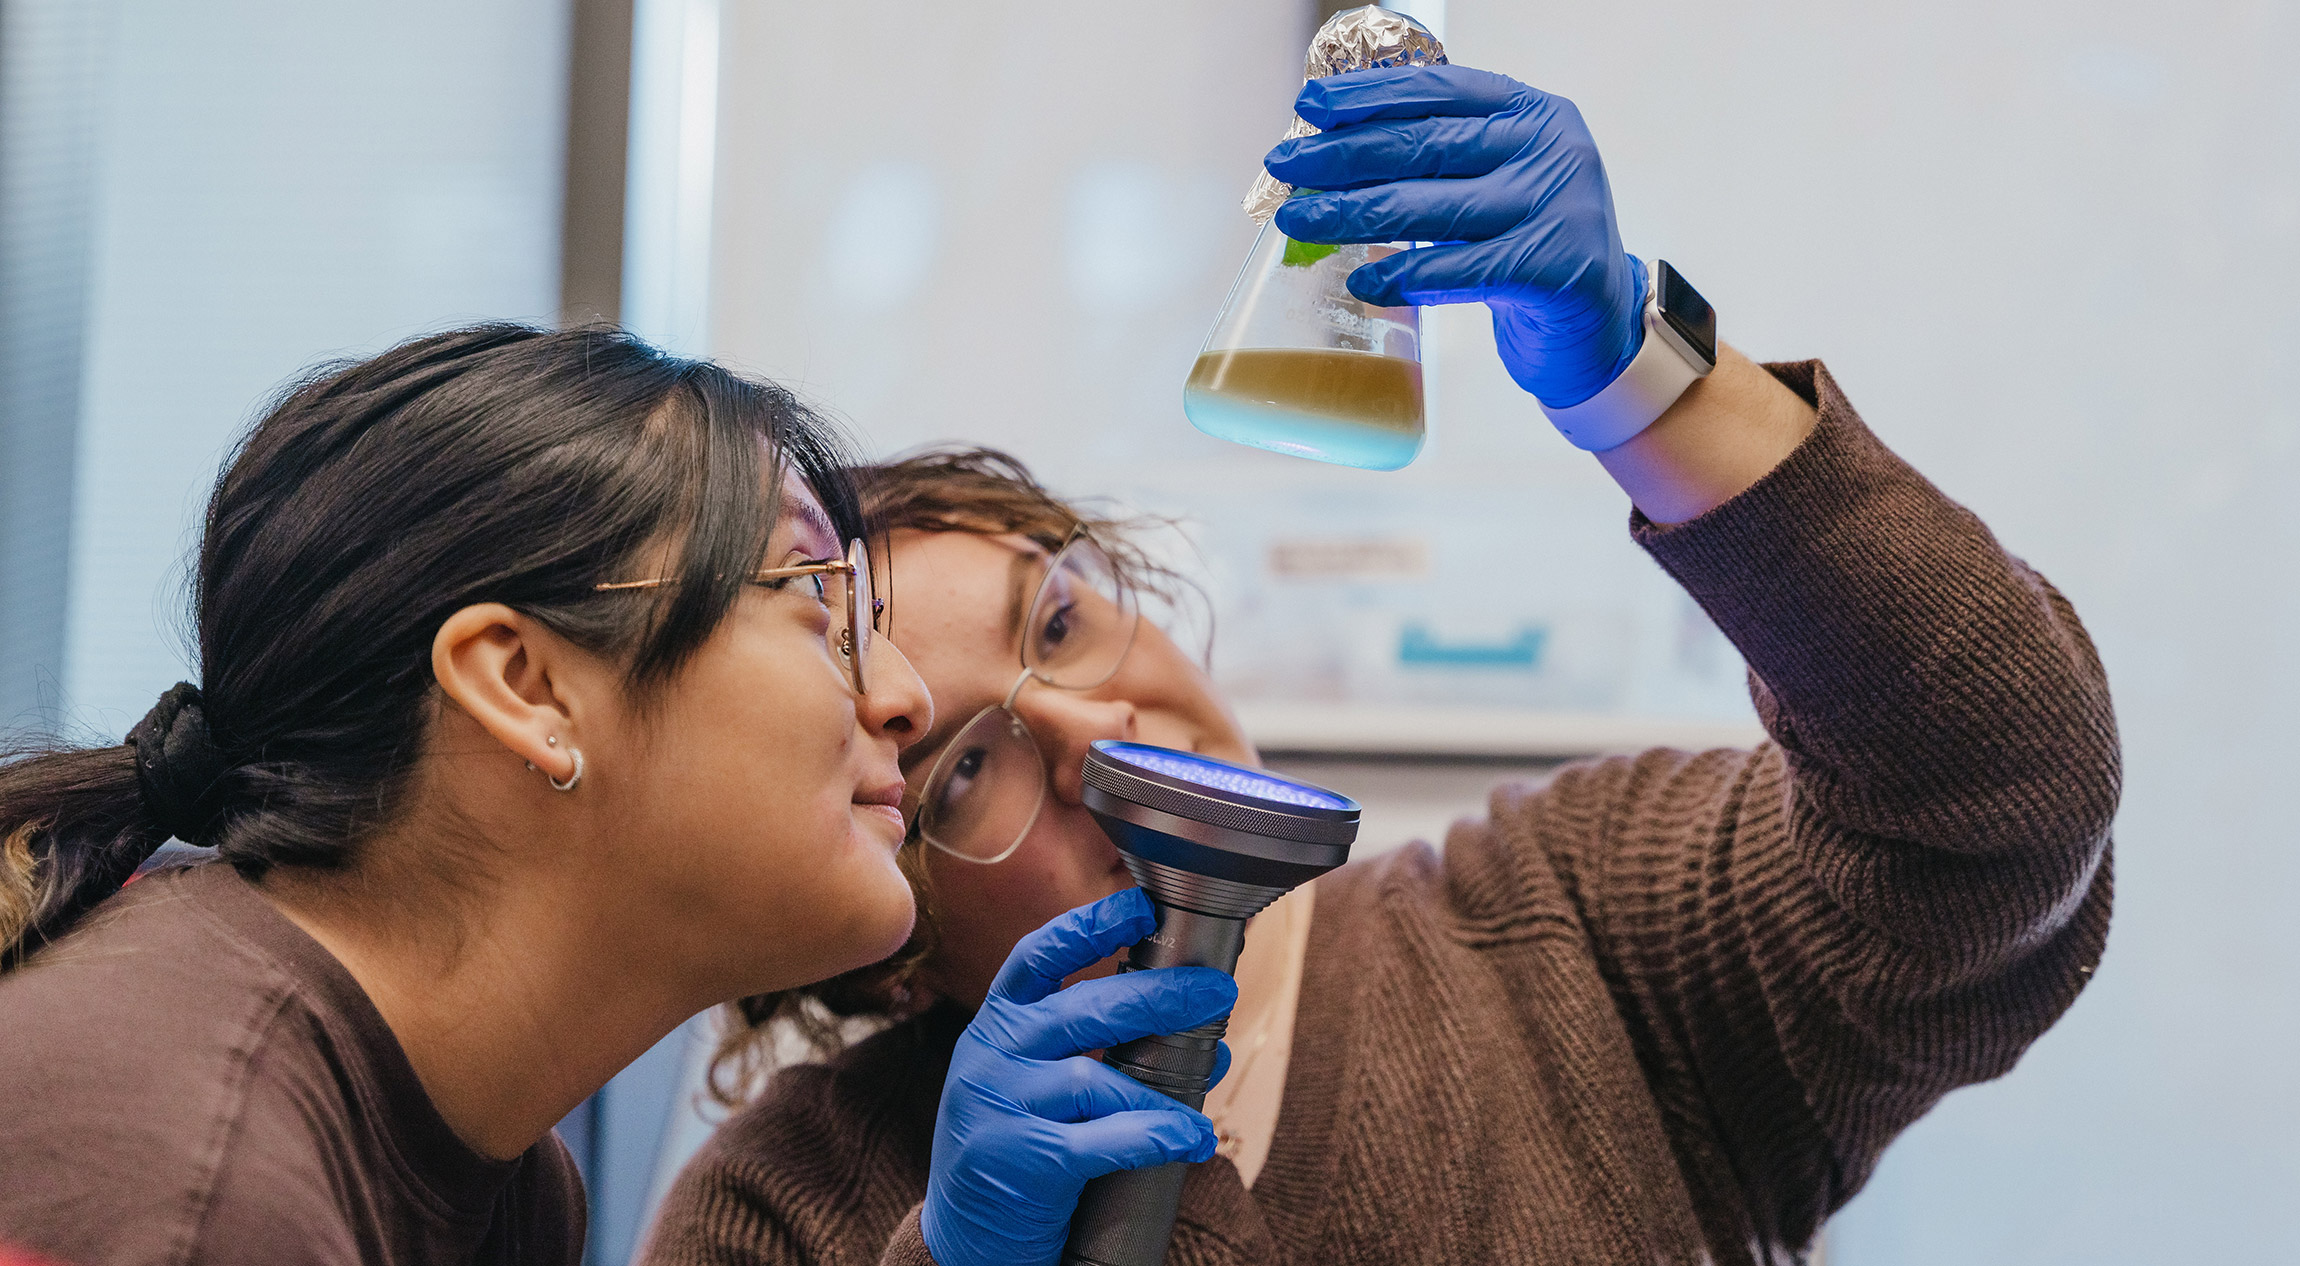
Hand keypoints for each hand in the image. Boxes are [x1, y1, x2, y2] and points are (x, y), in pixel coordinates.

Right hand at [920, 888, 1236, 1265]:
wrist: (965, 1240)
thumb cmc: (1016, 1148)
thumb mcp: (1028, 1080)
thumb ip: (1084, 1045)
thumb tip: (1193, 1017)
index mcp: (995, 1025)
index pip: (1038, 957)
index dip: (1090, 925)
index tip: (1143, 905)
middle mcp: (991, 1055)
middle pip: (1084, 1009)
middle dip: (1160, 994)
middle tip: (1217, 990)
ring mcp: (999, 1107)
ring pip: (1096, 1079)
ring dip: (1167, 1084)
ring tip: (1213, 1084)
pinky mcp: (1020, 1160)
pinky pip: (1102, 1140)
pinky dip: (1156, 1136)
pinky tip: (1190, 1138)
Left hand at [1265, 63, 1646, 410]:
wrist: (1598, 324)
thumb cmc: (1529, 246)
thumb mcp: (1492, 183)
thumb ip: (1436, 162)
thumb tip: (1329, 155)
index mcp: (1529, 112)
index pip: (1438, 90)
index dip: (1367, 97)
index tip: (1308, 108)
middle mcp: (1548, 148)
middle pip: (1425, 145)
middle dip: (1343, 157)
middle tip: (1285, 170)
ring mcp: (1557, 205)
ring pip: (1433, 207)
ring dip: (1355, 214)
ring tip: (1299, 221)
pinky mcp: (1556, 266)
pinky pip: (1460, 269)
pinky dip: (1404, 275)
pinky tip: (1361, 281)